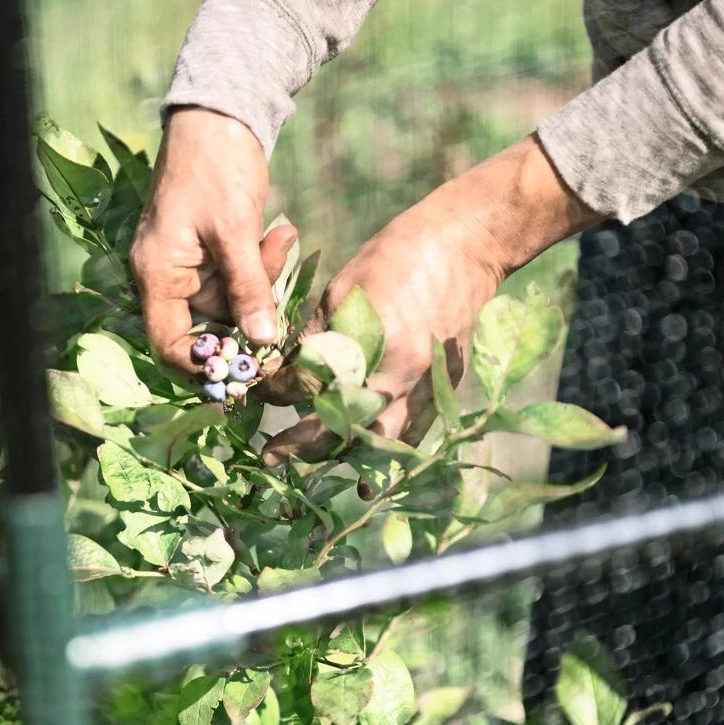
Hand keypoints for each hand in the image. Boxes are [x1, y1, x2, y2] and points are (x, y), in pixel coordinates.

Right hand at [130, 108, 296, 375]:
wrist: (219, 113)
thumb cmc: (216, 165)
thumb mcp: (236, 231)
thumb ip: (249, 289)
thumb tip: (263, 342)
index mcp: (158, 273)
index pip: (170, 344)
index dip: (205, 364)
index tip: (249, 365)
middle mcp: (166, 274)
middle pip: (210, 323)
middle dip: (251, 307)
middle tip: (279, 273)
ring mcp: (187, 263)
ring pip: (231, 299)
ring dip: (263, 278)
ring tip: (282, 236)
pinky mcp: (208, 250)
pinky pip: (237, 275)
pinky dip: (260, 262)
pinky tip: (280, 232)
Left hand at [260, 135, 598, 465]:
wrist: (466, 246)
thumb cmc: (397, 258)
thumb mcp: (343, 290)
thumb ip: (314, 337)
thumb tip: (281, 373)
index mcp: (373, 344)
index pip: (314, 388)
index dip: (279, 398)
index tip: (257, 402)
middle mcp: (403, 375)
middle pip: (347, 428)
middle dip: (306, 445)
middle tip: (273, 456)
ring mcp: (429, 386)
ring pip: (381, 442)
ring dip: (346, 456)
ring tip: (313, 467)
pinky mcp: (445, 390)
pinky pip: (413, 435)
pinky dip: (388, 455)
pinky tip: (369, 478)